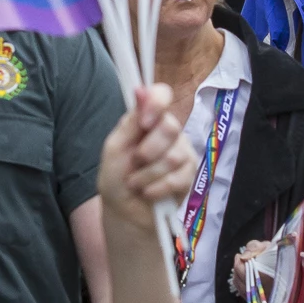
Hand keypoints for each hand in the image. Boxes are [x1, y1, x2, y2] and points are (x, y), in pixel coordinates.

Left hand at [99, 82, 199, 213]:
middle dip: (147, 151)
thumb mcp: (114, 149)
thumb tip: (140, 90)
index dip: (156, 104)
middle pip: (170, 127)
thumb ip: (129, 123)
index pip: (162, 94)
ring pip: (173, 156)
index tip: (144, 123)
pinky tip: (148, 193)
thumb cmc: (116, 177)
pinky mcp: (189, 175)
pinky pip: (178, 178)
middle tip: (135, 163)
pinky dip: (157, 188)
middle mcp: (167, 131)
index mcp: (147, 118)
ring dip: (148, 175)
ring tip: (136, 183)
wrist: (125, 211)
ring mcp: (182, 152)